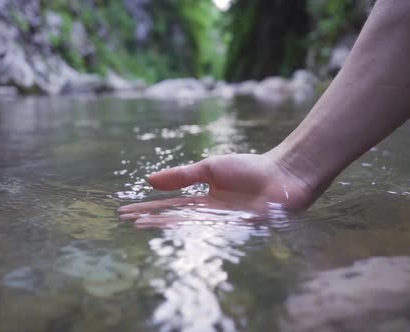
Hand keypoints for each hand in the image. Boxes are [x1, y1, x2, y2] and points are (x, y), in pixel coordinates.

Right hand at [118, 153, 320, 223]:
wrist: (281, 174)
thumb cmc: (249, 168)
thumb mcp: (210, 169)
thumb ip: (182, 176)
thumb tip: (150, 179)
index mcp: (203, 199)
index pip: (170, 206)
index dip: (149, 207)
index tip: (127, 210)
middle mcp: (209, 213)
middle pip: (174, 218)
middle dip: (151, 219)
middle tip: (127, 222)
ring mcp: (221, 222)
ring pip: (188, 225)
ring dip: (164, 225)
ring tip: (141, 225)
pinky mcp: (235, 227)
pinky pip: (209, 227)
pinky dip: (190, 227)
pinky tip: (172, 228)